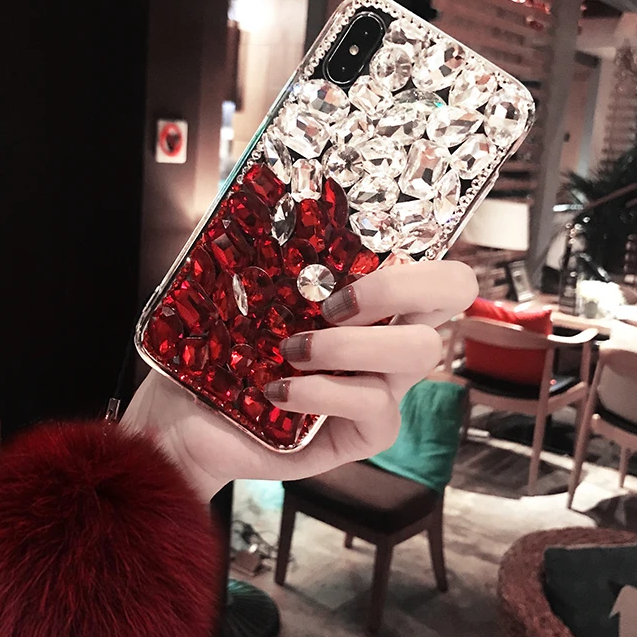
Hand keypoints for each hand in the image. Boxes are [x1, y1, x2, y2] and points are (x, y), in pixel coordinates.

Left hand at [123, 260, 476, 501]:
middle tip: (328, 306)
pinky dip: (322, 392)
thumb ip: (271, 256)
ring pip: (418, 352)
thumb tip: (273, 203)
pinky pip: (374, 405)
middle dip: (391, 290)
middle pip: (449, 298)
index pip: (439, 271)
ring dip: (349, 344)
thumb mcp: (241, 293)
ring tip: (292, 351)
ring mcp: (383, 387)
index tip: (361, 263)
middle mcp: (388, 338)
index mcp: (370, 300)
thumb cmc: (217, 351)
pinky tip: (278, 392)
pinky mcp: (366, 433)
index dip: (423, 261)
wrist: (187, 420)